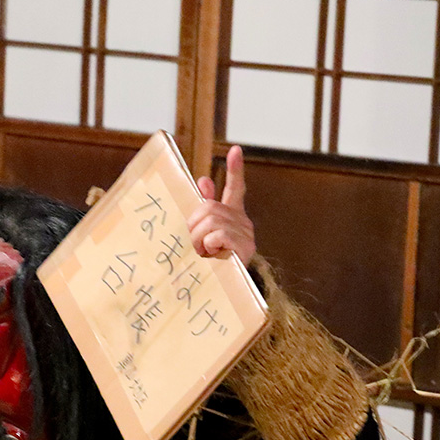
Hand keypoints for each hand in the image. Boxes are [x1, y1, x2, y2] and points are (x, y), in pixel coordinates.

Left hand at [188, 144, 254, 265]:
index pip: (235, 188)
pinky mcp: (245, 246)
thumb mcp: (203, 235)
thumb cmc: (211, 263)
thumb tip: (202, 180)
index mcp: (231, 215)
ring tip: (204, 252)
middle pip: (208, 207)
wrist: (225, 289)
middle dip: (194, 225)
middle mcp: (242, 221)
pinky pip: (218, 234)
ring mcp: (245, 233)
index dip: (235, 169)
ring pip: (210, 221)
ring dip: (199, 238)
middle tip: (195, 243)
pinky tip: (214, 254)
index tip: (236, 149)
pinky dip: (210, 244)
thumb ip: (203, 210)